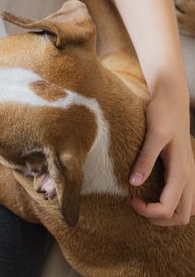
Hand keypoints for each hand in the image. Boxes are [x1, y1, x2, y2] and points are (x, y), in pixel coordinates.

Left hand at [129, 87, 194, 225]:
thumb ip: (145, 159)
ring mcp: (189, 176)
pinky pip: (183, 199)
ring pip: (185, 210)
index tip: (129, 199)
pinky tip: (151, 194)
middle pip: (181, 217)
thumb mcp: (152, 134)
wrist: (171, 100)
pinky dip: (170, 205)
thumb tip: (134, 184)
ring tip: (143, 202)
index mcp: (182, 172)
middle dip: (157, 218)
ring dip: (165, 214)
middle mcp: (190, 177)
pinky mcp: (184, 172)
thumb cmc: (161, 114)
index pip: (168, 208)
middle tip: (135, 204)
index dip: (147, 211)